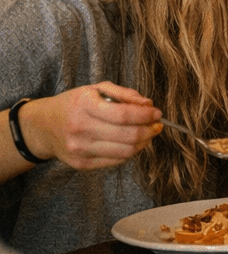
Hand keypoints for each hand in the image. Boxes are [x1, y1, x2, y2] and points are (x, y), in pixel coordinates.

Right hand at [15, 82, 161, 170]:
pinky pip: (116, 160)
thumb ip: (125, 94)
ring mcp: (80, 149)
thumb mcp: (97, 89)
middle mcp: (80, 129)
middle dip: (149, 130)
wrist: (43, 126)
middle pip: (128, 136)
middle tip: (157, 124)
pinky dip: (130, 151)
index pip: (123, 115)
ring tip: (148, 133)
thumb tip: (148, 104)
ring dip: (144, 143)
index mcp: (84, 105)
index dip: (145, 115)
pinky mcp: (81, 164)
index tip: (157, 113)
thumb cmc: (75, 104)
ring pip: (125, 151)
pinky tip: (132, 142)